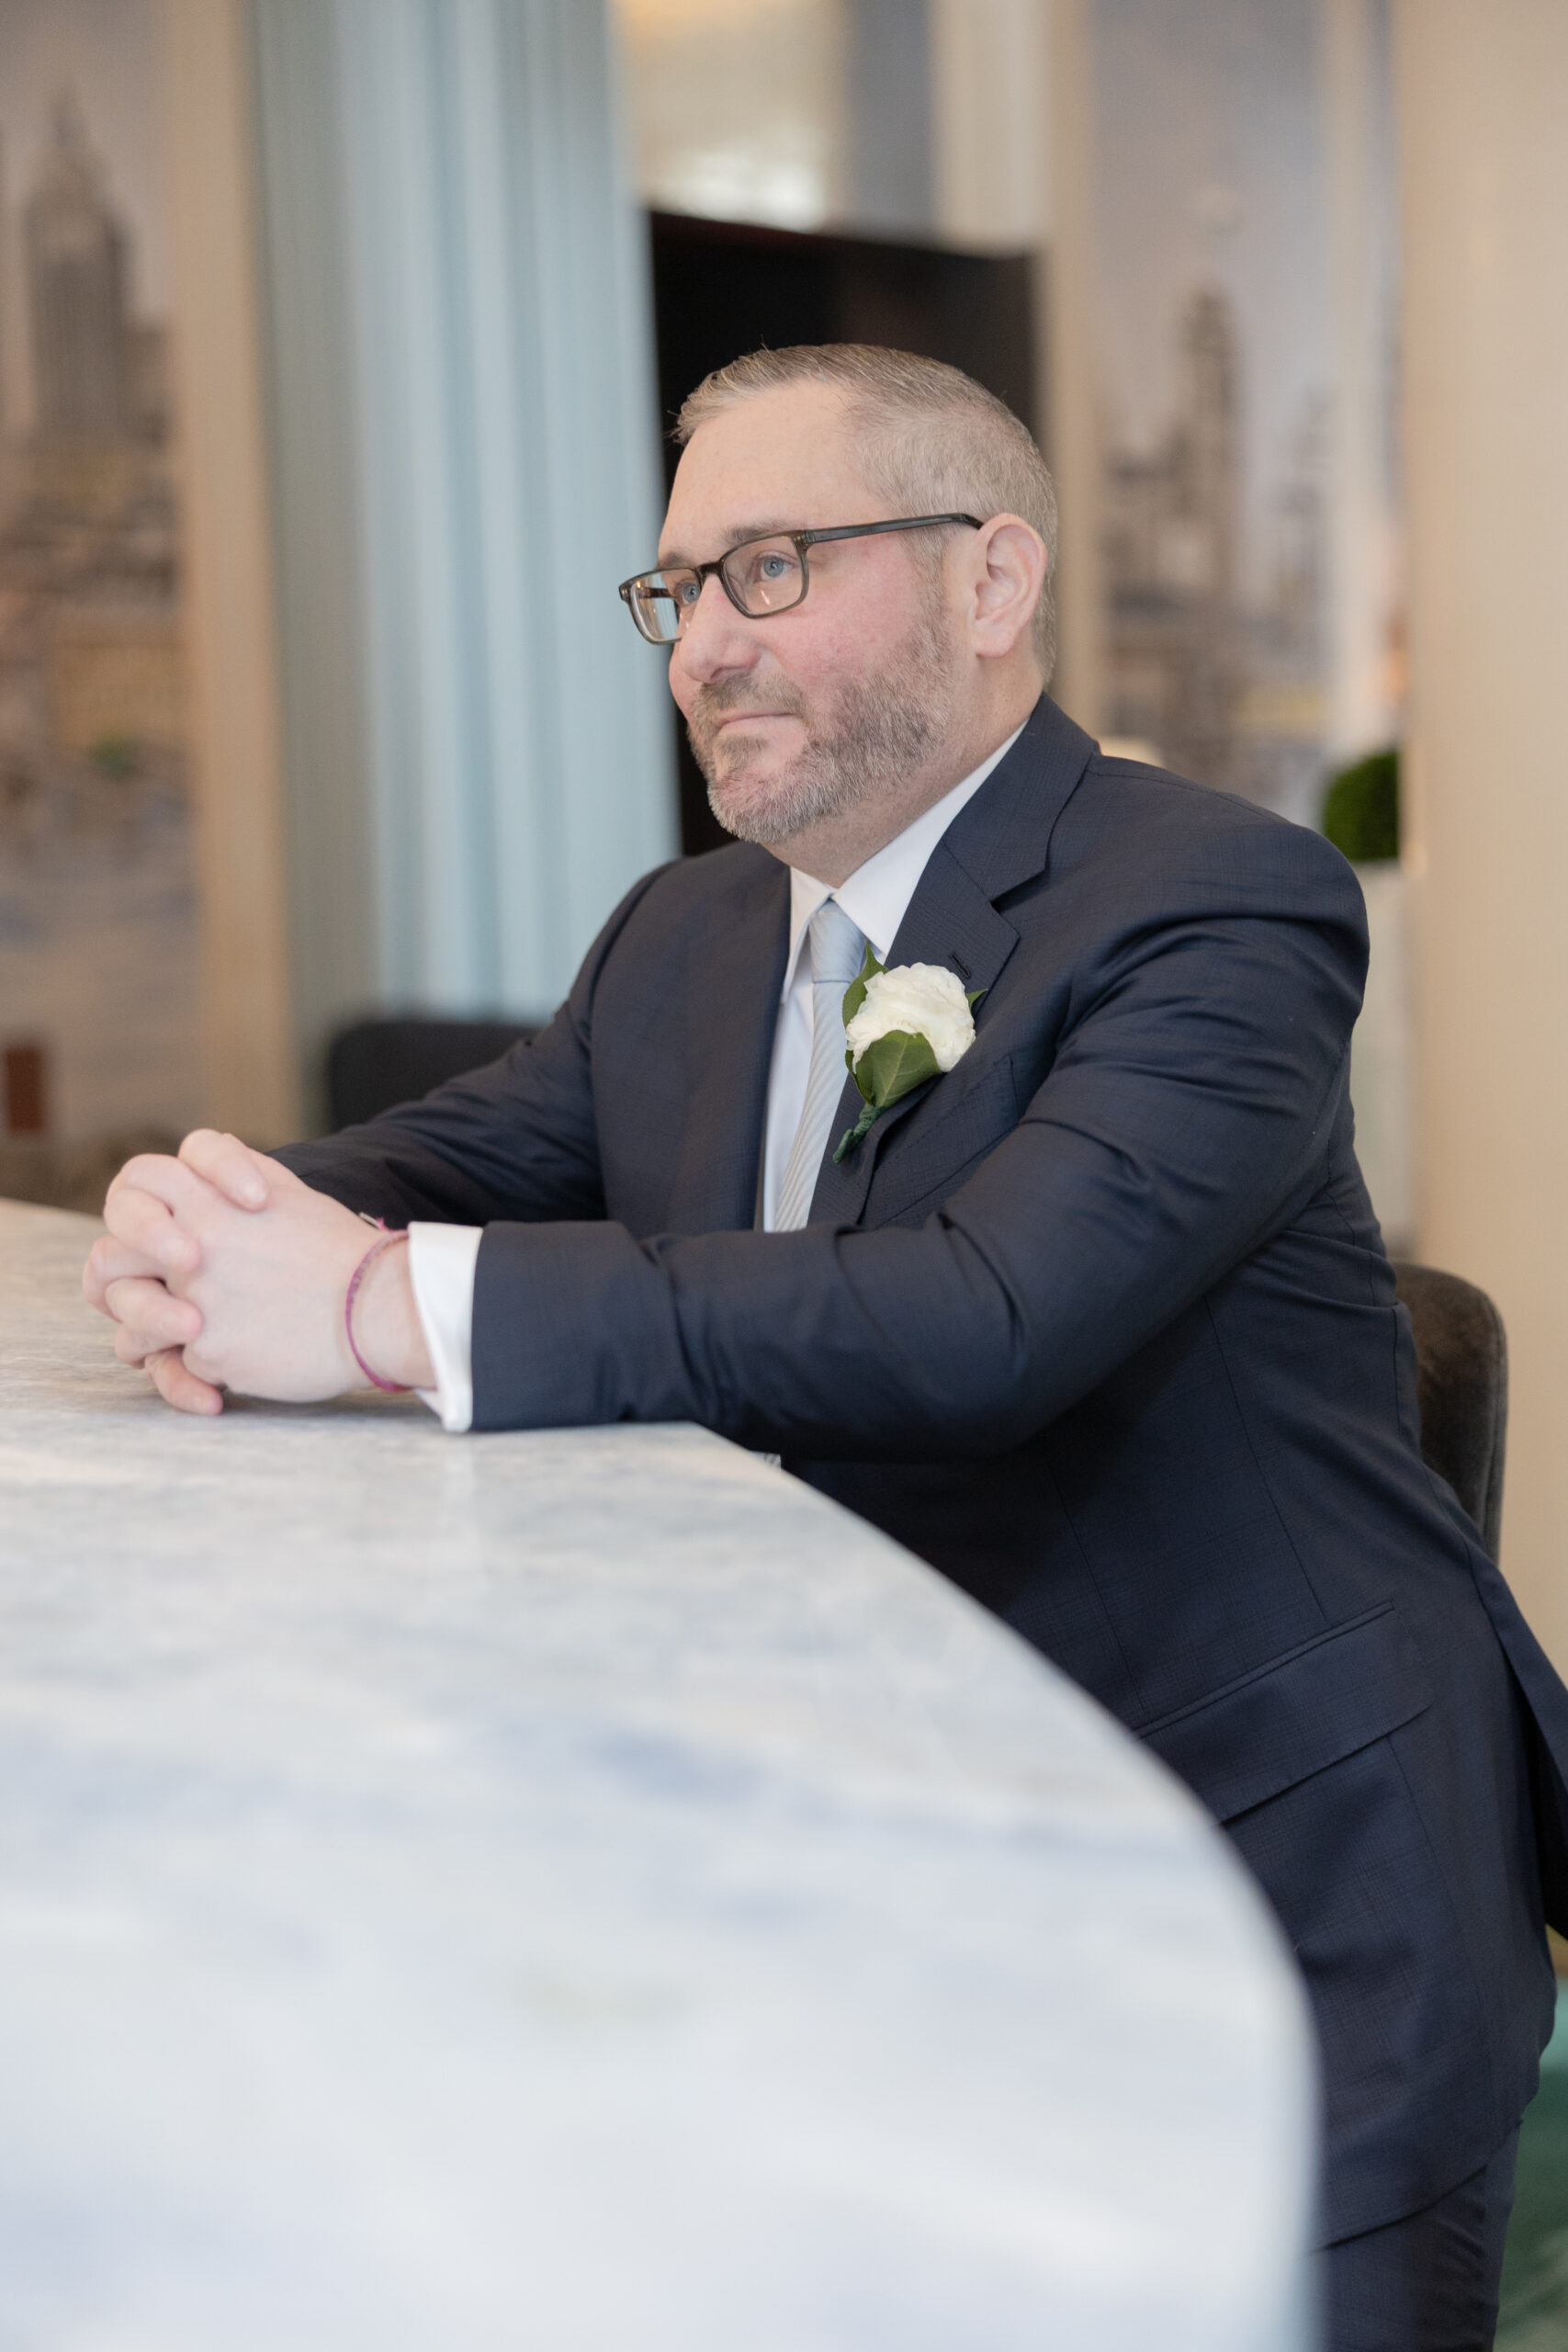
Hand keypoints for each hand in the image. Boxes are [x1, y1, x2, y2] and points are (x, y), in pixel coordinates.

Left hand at [84, 1131, 432, 1413]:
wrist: (378, 1310)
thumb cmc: (340, 1254)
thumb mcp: (290, 1192)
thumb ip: (238, 1175)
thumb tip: (203, 1173)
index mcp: (211, 1200)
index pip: (142, 1182)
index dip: (147, 1207)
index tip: (182, 1234)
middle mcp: (192, 1245)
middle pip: (107, 1257)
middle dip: (117, 1280)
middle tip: (147, 1297)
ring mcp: (194, 1300)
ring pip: (127, 1321)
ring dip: (144, 1333)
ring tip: (183, 1338)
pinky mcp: (206, 1350)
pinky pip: (168, 1368)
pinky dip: (187, 1377)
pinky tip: (220, 1375)